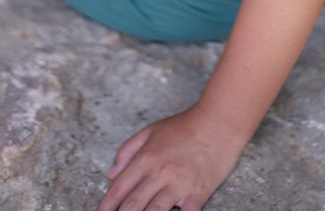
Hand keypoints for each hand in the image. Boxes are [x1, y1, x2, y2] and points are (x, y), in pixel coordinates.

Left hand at [96, 104, 241, 210]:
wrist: (219, 121)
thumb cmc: (186, 125)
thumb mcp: (152, 130)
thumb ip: (128, 150)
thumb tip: (111, 174)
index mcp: (146, 158)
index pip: (119, 188)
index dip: (106, 206)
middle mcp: (158, 173)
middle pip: (132, 205)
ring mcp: (178, 185)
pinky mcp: (196, 194)